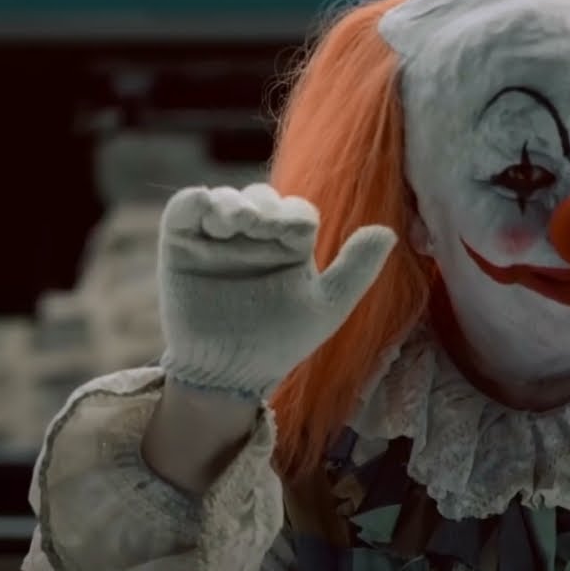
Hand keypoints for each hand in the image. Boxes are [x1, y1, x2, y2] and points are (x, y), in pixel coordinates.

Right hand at [157, 183, 395, 397]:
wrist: (229, 372)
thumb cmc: (280, 341)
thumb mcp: (326, 306)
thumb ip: (356, 269)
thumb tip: (388, 232)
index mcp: (291, 244)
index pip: (297, 212)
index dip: (293, 217)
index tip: (292, 236)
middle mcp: (256, 235)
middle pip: (262, 199)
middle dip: (263, 206)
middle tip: (259, 226)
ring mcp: (218, 235)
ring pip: (227, 199)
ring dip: (233, 202)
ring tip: (234, 221)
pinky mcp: (181, 240)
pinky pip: (187, 207)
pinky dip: (196, 201)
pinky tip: (208, 211)